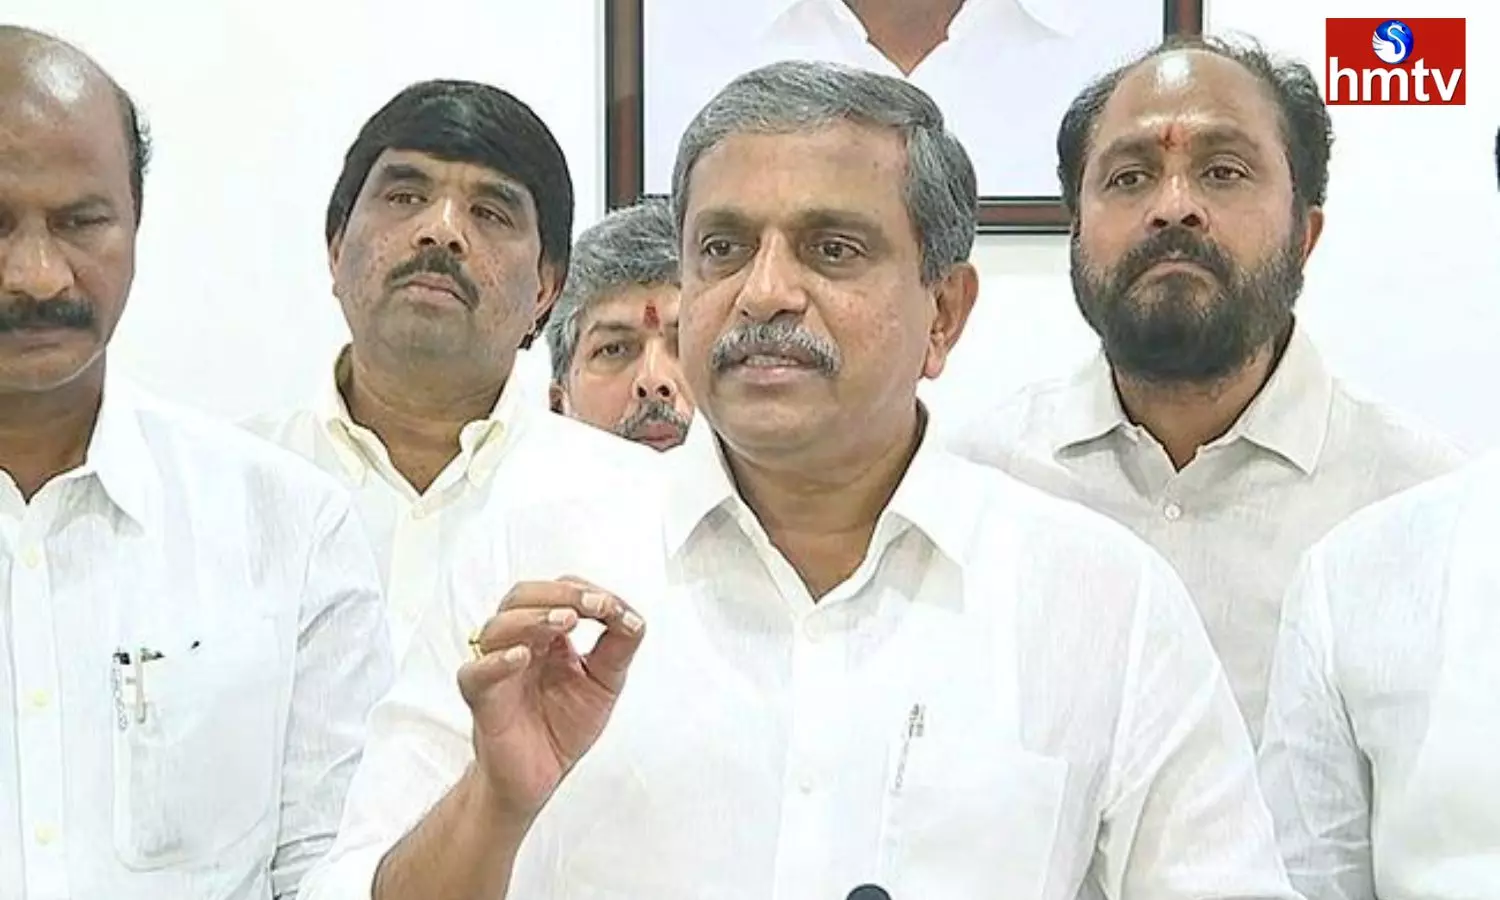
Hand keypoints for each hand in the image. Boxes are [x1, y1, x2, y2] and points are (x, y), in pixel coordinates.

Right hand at [458, 577, 644, 825]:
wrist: (538, 777)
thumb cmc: (561, 727)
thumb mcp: (604, 682)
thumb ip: (618, 647)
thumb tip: (634, 618)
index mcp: (547, 635)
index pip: (558, 592)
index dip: (585, 592)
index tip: (612, 606)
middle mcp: (518, 643)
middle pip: (523, 597)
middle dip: (561, 594)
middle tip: (594, 605)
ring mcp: (497, 668)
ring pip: (498, 627)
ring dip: (534, 618)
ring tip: (565, 622)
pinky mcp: (482, 699)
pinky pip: (476, 673)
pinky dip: (496, 661)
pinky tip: (521, 657)